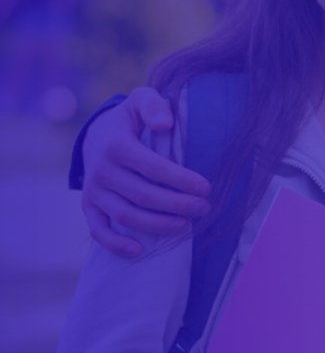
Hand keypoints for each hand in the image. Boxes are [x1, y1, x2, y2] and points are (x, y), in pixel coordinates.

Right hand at [81, 85, 209, 255]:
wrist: (96, 135)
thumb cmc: (130, 120)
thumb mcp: (141, 101)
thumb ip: (154, 106)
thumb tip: (165, 123)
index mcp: (117, 146)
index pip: (154, 168)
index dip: (182, 181)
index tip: (207, 188)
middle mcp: (102, 171)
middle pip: (144, 196)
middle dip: (179, 205)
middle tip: (204, 208)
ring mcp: (94, 191)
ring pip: (126, 215)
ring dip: (158, 225)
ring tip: (186, 225)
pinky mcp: (89, 206)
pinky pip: (98, 230)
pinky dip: (116, 244)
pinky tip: (139, 251)